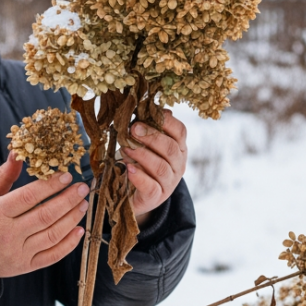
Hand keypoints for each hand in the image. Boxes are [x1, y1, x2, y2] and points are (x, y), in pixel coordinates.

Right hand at [0, 152, 89, 284]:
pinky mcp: (26, 266)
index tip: (67, 176)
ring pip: (52, 234)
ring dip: (72, 218)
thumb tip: (18, 153)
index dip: (50, 186)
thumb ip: (2, 176)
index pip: (29, 197)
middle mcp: (8, 234)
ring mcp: (19, 253)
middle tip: (83, 188)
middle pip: (45, 215)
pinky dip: (69, 244)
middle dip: (68, 200)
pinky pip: (52, 256)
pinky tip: (79, 230)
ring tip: (83, 204)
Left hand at [122, 109, 187, 224]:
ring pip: (161, 167)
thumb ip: (148, 130)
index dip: (166, 121)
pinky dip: (139, 177)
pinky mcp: (156, 197)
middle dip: (151, 136)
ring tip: (125, 147)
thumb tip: (148, 109)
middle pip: (171, 148)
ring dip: (142, 155)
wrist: (135, 195)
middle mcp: (178, 165)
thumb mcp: (147, 145)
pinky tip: (128, 168)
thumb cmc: (142, 164)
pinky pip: (151, 187)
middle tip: (132, 128)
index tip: (148, 114)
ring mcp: (169, 183)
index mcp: (179, 148)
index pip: (180, 132)